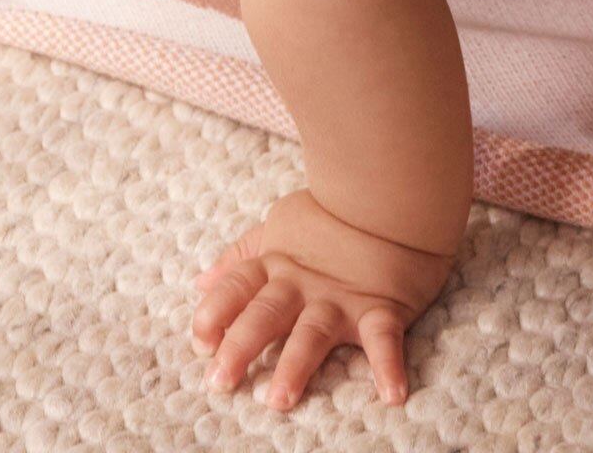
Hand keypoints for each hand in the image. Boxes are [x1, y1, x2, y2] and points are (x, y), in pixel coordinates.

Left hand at [190, 188, 458, 412]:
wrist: (392, 194)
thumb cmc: (333, 211)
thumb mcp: (279, 224)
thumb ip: (243, 255)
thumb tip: (201, 282)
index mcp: (277, 264)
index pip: (236, 289)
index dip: (214, 314)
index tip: (201, 343)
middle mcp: (302, 285)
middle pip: (264, 316)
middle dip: (240, 348)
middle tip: (221, 382)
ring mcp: (342, 298)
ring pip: (312, 333)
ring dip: (295, 366)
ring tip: (280, 399)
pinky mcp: (383, 307)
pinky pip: (384, 338)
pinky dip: (388, 365)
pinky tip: (391, 393)